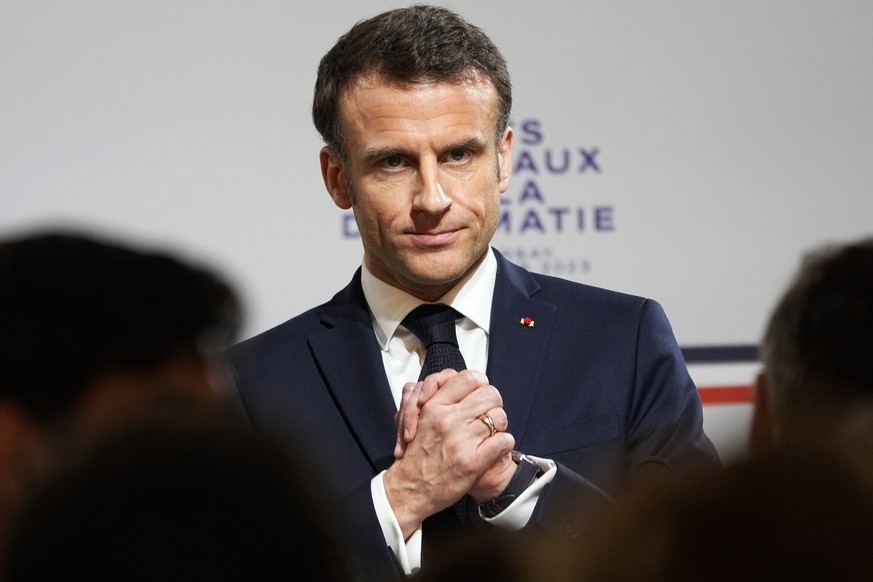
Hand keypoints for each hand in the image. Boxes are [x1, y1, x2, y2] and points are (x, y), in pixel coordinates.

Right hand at [384, 370, 513, 538]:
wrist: (409, 489)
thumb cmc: (415, 456)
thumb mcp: (420, 418)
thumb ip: (438, 399)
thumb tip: (457, 383)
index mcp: (435, 406)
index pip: (469, 378)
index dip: (480, 384)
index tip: (480, 393)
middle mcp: (448, 420)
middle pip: (490, 394)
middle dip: (493, 403)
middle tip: (489, 413)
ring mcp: (461, 440)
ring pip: (499, 417)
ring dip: (499, 424)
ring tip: (491, 432)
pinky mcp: (473, 461)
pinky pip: (503, 441)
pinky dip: (504, 443)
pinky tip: (495, 447)